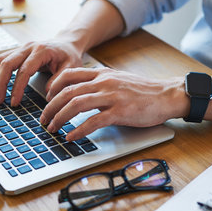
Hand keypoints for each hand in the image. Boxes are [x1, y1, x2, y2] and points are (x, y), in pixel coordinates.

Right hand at [0, 40, 82, 105]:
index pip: (24, 70)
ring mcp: (21, 48)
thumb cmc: (69, 56)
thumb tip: (47, 94)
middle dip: (1, 83)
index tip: (14, 102)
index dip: (17, 87)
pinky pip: (2, 60)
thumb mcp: (71, 68)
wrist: (67, 44)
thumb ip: (60, 80)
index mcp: (41, 51)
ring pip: (1, 60)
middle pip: (7, 63)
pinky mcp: (18, 51)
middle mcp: (28, 47)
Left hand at [39, 67, 188, 140]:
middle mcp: (104, 82)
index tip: (46, 97)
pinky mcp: (120, 112)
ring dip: (59, 117)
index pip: (69, 74)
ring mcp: (112, 96)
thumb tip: (80, 93)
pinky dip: (78, 130)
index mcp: (102, 74)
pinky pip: (93, 121)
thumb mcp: (118, 80)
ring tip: (52, 128)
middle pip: (67, 91)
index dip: (53, 86)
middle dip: (50, 106)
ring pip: (76, 104)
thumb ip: (99, 83)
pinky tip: (71, 136)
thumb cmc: (143, 90)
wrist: (167, 95)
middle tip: (43, 119)